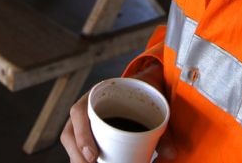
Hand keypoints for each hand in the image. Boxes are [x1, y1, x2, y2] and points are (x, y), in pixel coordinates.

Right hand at [60, 64, 175, 162]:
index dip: (81, 134)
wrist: (142, 85)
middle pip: (69, 133)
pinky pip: (79, 147)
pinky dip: (82, 158)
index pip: (79, 112)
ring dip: (78, 159)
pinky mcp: (89, 134)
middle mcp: (86, 108)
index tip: (93, 156)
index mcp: (96, 94)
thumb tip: (171, 154)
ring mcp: (85, 122)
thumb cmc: (143, 91)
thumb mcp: (153, 101)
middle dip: (77, 156)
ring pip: (71, 143)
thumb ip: (163, 129)